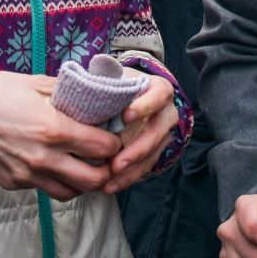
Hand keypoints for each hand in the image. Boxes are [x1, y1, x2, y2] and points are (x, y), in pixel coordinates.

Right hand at [0, 71, 120, 200]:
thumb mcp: (39, 83)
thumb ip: (71, 93)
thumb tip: (97, 96)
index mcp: (55, 130)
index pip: (103, 148)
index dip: (113, 143)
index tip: (112, 136)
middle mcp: (44, 158)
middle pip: (93, 180)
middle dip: (106, 170)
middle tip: (105, 159)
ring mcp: (27, 175)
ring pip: (70, 193)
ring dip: (82, 182)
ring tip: (82, 166)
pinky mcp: (13, 183)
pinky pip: (43, 189)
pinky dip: (55, 181)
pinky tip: (53, 164)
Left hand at [101, 69, 179, 194]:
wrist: (127, 99)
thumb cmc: (116, 86)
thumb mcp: (113, 76)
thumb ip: (104, 75)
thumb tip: (90, 72)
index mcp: (158, 89)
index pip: (159, 95)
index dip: (145, 106)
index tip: (126, 116)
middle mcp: (166, 112)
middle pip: (158, 131)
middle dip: (137, 148)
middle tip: (116, 162)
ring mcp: (163, 133)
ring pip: (153, 153)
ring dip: (132, 169)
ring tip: (110, 179)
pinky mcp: (155, 151)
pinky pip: (146, 167)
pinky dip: (129, 177)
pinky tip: (111, 185)